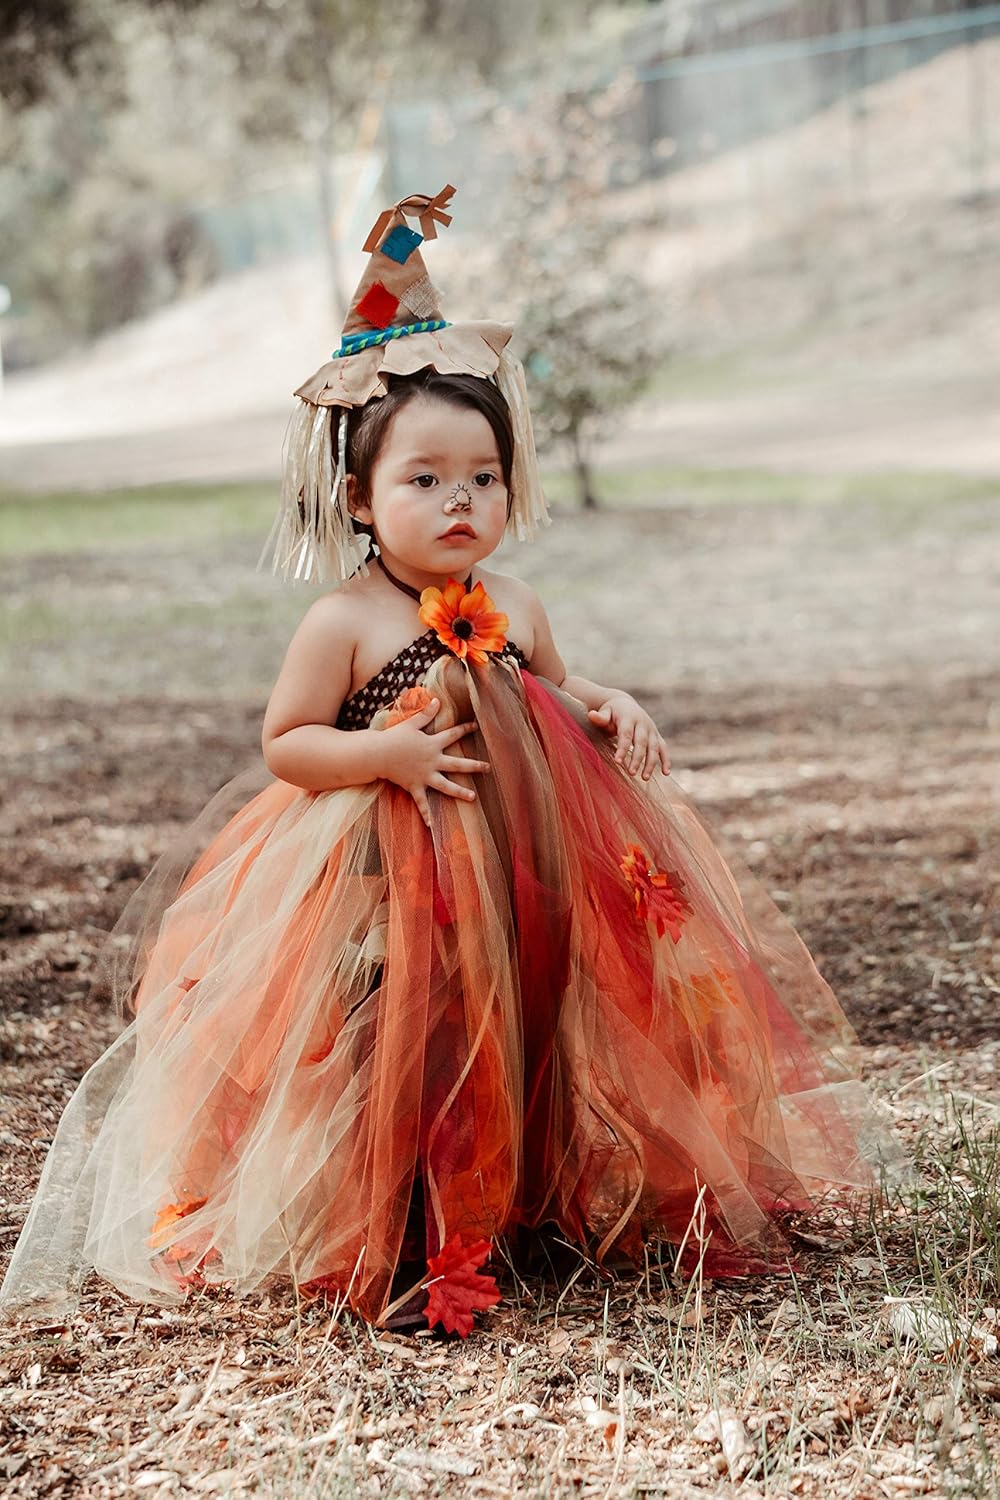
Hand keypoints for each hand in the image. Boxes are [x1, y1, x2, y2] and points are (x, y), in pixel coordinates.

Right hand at [378, 697, 490, 827]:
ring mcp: (425, 775)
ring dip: (460, 792)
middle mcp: (433, 761)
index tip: (477, 726)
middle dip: (474, 766)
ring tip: (473, 798)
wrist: (378, 753)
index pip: (453, 734)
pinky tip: (432, 826)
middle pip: (458, 764)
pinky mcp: (414, 786)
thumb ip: (425, 714)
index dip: (465, 729)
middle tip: (488, 768)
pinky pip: (422, 802)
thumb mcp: (411, 724)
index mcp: (433, 744)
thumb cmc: (394, 737)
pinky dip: (426, 814)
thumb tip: (437, 700)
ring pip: (446, 785)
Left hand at [588, 692, 670, 779]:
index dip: (622, 748)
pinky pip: (664, 748)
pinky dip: (666, 760)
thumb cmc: (611, 712)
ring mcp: (652, 730)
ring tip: (644, 778)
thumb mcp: (605, 712)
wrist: (625, 704)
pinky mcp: (657, 736)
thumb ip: (600, 717)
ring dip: (651, 763)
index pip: (626, 734)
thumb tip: (591, 715)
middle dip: (637, 758)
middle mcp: (643, 723)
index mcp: (629, 717)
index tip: (617, 762)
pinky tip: (666, 773)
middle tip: (631, 773)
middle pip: (641, 742)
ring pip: (654, 747)